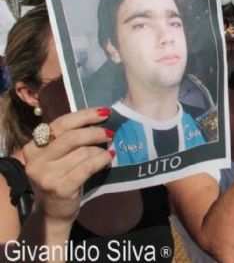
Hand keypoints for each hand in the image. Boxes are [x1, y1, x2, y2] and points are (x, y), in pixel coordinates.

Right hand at [23, 108, 112, 225]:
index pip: (61, 123)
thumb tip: (99, 117)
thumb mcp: (56, 156)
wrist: (53, 210)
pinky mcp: (60, 188)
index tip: (104, 112)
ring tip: (107, 151)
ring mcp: (46, 175)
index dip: (84, 115)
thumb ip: (68, 138)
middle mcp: (36, 160)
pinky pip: (87, 167)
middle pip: (71, 137)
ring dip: (99, 150)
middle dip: (95, 132)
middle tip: (110, 133)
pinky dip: (101, 160)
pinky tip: (109, 157)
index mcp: (33, 146)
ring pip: (82, 152)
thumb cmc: (59, 177)